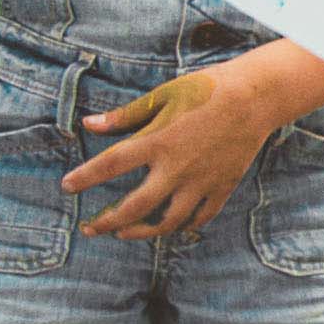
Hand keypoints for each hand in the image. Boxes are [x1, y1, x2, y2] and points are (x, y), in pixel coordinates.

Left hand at [67, 64, 277, 239]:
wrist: (256, 97)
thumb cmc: (206, 90)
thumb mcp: (162, 96)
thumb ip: (125, 116)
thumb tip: (89, 124)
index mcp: (157, 141)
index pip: (110, 165)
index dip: (85, 178)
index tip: (67, 187)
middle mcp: (176, 168)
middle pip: (135, 207)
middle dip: (108, 222)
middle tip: (90, 228)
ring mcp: (200, 181)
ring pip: (168, 221)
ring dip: (142, 232)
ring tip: (125, 234)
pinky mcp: (222, 186)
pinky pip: (200, 217)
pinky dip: (184, 226)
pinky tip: (171, 227)